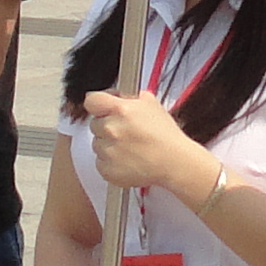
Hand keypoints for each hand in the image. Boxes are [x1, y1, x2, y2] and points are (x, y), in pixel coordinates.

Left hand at [80, 89, 225, 205]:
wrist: (174, 162)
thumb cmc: (165, 136)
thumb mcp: (151, 103)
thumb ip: (129, 97)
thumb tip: (118, 96)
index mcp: (120, 110)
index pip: (92, 101)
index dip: (98, 104)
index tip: (104, 108)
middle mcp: (110, 129)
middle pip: (95, 124)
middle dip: (107, 126)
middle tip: (126, 132)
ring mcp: (107, 151)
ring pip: (97, 144)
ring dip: (109, 145)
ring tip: (130, 148)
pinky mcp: (107, 169)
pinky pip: (100, 162)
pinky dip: (111, 162)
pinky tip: (128, 159)